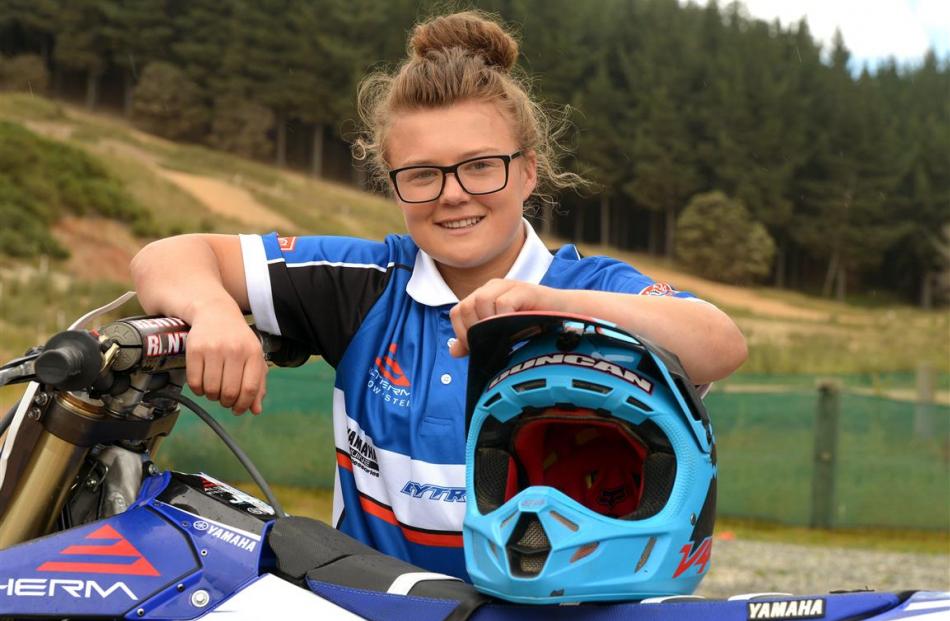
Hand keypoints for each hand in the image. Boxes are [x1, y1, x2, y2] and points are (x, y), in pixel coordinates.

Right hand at [184, 300, 267, 414]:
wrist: (215, 312)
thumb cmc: (237, 339)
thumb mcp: (252, 356)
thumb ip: (258, 383)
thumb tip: (256, 410)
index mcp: (253, 352)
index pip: (250, 388)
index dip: (243, 405)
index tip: (238, 410)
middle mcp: (234, 350)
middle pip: (230, 392)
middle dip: (226, 402)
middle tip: (224, 399)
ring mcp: (213, 349)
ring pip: (211, 389)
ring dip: (211, 396)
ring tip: (213, 390)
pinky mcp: (194, 349)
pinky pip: (194, 381)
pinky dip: (198, 390)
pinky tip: (202, 384)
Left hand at [449, 279, 561, 356]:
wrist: (565, 314)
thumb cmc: (533, 323)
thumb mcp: (501, 332)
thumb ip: (478, 339)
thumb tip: (453, 351)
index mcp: (484, 295)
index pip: (457, 311)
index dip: (461, 332)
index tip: (475, 348)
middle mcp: (493, 287)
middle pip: (466, 306)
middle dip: (473, 329)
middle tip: (490, 342)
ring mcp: (508, 285)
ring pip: (481, 301)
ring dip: (488, 323)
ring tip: (503, 334)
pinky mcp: (524, 289)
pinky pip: (504, 303)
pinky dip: (504, 318)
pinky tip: (515, 326)